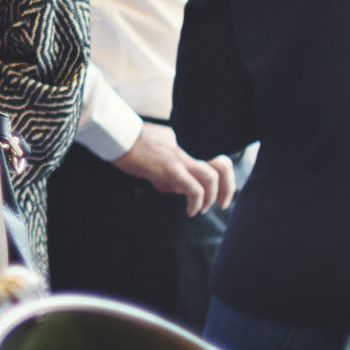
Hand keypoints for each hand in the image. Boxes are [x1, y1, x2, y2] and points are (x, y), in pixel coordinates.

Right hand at [109, 123, 235, 215]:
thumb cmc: (138, 144)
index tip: (221, 190)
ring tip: (201, 209)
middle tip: (222, 204)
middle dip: (228, 188)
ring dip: (211, 198)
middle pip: (224, 166)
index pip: (220, 156)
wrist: (121, 138)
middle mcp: (192, 147)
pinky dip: (196, 203)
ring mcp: (183, 157)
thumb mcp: (164, 152)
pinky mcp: (172, 169)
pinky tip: (190, 211)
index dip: (226, 176)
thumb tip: (186, 190)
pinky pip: (194, 190)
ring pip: (212, 179)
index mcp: (192, 141)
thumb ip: (179, 169)